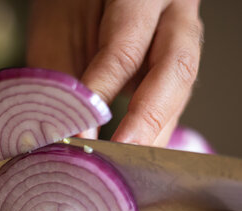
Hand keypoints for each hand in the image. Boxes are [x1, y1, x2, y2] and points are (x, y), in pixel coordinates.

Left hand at [26, 0, 202, 145]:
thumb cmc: (73, 7)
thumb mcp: (59, 32)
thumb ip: (65, 80)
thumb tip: (66, 133)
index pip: (125, 49)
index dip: (103, 92)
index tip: (81, 130)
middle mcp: (175, 17)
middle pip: (176, 70)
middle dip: (148, 119)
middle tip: (122, 153)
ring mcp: (182, 44)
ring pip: (181, 92)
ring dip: (155, 132)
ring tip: (128, 164)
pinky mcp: (177, 71)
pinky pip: (174, 103)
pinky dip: (154, 131)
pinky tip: (136, 155)